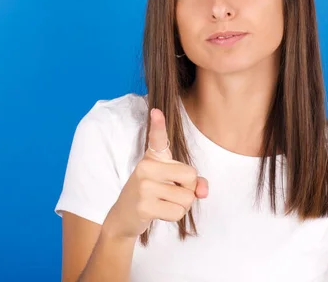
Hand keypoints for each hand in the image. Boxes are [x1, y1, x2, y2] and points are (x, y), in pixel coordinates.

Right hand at [103, 108, 208, 239]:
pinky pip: (178, 212)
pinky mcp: (144, 206)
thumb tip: (203, 191)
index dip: (158, 124)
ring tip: (163, 203)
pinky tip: (158, 212)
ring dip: (181, 205)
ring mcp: (143, 186)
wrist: (124, 216)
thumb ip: (193, 183)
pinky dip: (174, 216)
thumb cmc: (153, 195)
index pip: (157, 138)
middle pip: (190, 176)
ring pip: (187, 197)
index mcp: (153, 157)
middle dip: (188, 189)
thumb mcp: (172, 183)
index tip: (156, 111)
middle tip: (169, 192)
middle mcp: (146, 167)